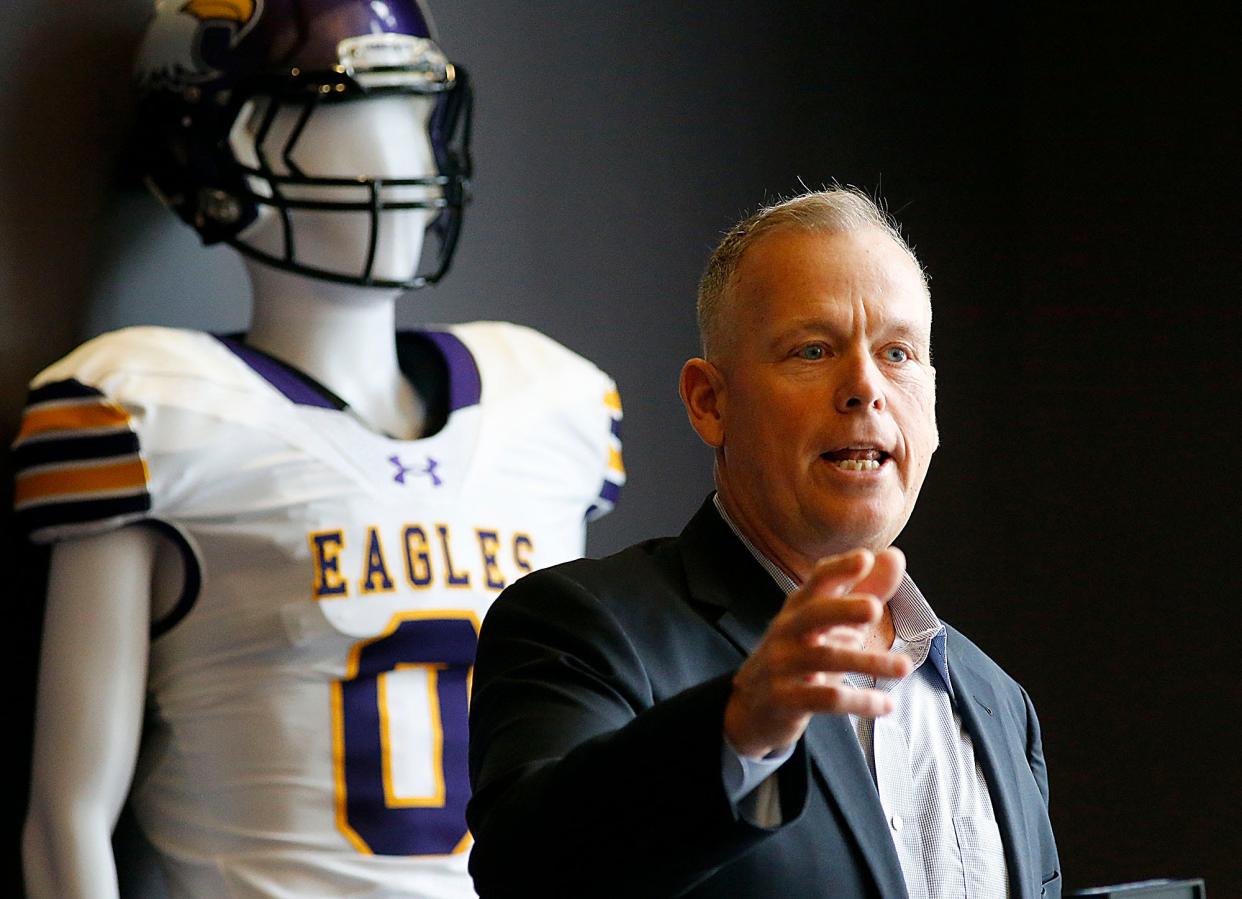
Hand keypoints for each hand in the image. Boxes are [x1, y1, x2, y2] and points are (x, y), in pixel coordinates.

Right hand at [723, 547, 912, 758]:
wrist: (753, 706)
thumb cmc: (802, 655)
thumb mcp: (830, 624)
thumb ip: (864, 591)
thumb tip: (896, 555)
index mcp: (800, 607)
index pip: (818, 581)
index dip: (840, 569)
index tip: (865, 558)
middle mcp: (787, 631)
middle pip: (813, 614)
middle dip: (843, 609)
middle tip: (874, 608)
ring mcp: (782, 664)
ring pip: (825, 658)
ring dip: (868, 662)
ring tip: (906, 667)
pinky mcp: (784, 699)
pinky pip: (824, 698)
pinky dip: (858, 700)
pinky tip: (886, 704)